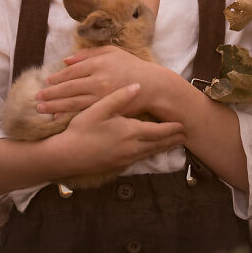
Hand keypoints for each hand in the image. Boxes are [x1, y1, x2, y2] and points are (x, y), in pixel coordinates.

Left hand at [36, 46, 162, 116]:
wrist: (152, 86)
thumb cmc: (131, 67)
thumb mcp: (112, 53)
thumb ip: (88, 54)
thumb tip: (66, 60)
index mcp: (98, 64)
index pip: (72, 71)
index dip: (58, 77)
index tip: (47, 81)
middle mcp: (98, 80)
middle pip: (68, 87)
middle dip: (50, 93)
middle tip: (37, 97)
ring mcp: (101, 96)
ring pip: (72, 102)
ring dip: (54, 105)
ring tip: (41, 108)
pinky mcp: (105, 108)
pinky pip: (83, 112)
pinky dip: (68, 115)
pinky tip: (57, 118)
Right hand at [54, 84, 184, 175]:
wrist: (67, 155)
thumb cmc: (82, 130)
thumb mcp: (99, 109)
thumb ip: (119, 98)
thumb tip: (137, 87)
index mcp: (130, 132)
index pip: (158, 131)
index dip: (171, 128)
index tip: (183, 125)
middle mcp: (132, 148)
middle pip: (158, 144)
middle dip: (172, 140)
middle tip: (184, 136)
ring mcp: (126, 159)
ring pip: (150, 153)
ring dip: (163, 148)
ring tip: (173, 143)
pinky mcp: (118, 166)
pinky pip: (140, 159)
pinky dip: (150, 153)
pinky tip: (150, 151)